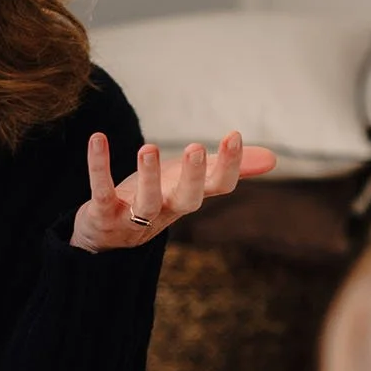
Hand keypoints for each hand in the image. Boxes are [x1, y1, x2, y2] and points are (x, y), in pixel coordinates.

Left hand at [70, 132, 276, 251]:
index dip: (227, 165)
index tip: (233, 135)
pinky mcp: (102, 215)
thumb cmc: (154, 200)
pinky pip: (101, 191)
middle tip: (196, 148)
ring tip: (149, 147)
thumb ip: (225, 170)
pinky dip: (99, 166)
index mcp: (187, 200)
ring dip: (148, 176)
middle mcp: (165, 212)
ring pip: (146, 203)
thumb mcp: (188, 182)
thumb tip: (273, 159)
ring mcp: (133, 217)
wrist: (104, 236)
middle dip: (193, 177)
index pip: (216, 187)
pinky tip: (97, 138)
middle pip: (186, 201)